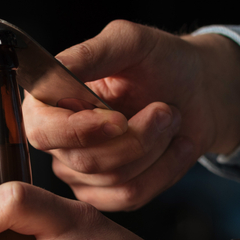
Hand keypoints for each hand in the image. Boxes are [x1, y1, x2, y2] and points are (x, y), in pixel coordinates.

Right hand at [24, 20, 239, 210]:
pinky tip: (176, 146)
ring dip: (157, 148)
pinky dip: (165, 169)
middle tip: (166, 109)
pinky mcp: (105, 195)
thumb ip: (91, 54)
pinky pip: (131, 196)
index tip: (119, 119)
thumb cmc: (162, 63)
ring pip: (115, 179)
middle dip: (138, 137)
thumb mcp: (130, 43)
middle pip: (86, 161)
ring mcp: (79, 172)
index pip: (41, 131)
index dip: (78, 132)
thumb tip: (55, 69)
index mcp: (49, 101)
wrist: (199, 92)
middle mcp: (58, 140)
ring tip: (172, 119)